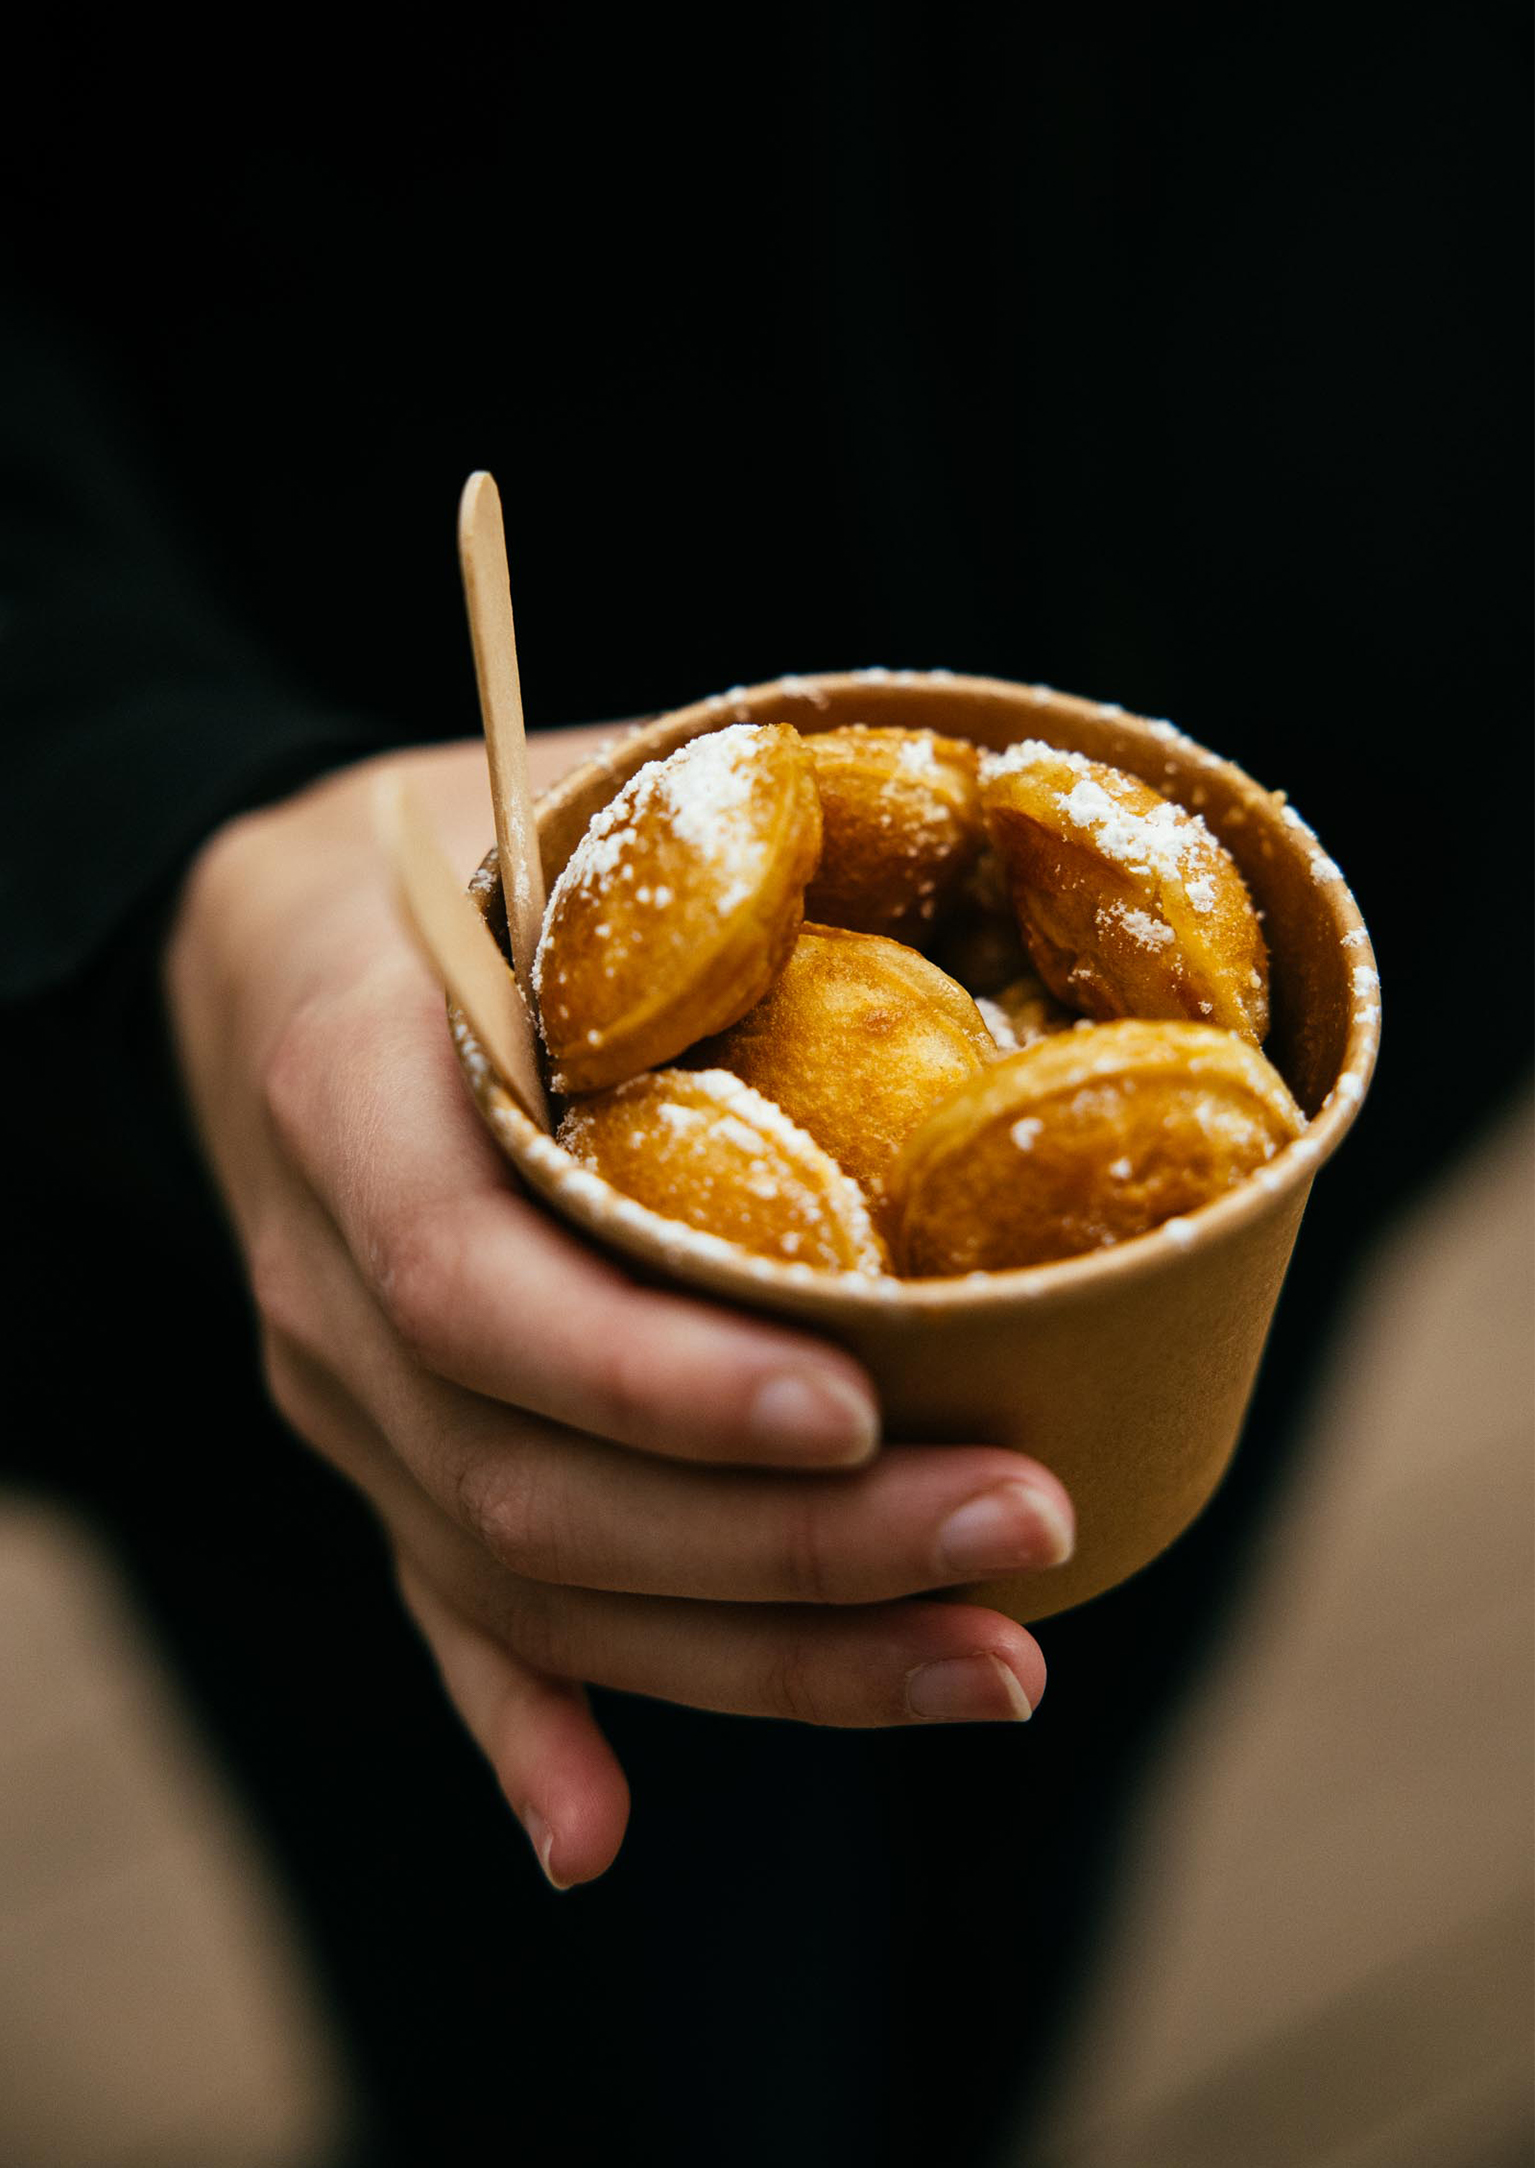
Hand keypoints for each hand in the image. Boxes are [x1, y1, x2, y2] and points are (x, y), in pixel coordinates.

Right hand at [164, 737, 1074, 1887]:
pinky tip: (601, 1838)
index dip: (655, 1377)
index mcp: (348, 1092)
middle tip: (1025, 1537)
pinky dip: (528, 1727)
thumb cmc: (457, 858)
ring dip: (756, 1656)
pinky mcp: (385, 1456)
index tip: (857, 1418)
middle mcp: (324, 1283)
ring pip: (525, 1578)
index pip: (473, 1285)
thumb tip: (989, 831)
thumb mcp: (555, 801)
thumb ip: (716, 842)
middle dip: (787, 1550)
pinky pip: (444, 1615)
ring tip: (985, 1669)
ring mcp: (346, 1398)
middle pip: (527, 1480)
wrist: (269, 945)